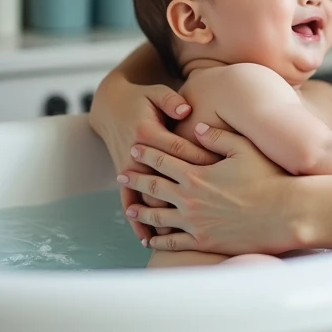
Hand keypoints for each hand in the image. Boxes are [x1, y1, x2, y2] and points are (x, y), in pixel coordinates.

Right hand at [88, 75, 220, 240]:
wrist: (109, 106)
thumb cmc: (141, 98)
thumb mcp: (156, 92)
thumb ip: (171, 100)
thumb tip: (185, 109)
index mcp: (148, 132)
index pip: (179, 150)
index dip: (200, 160)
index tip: (222, 173)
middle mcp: (136, 154)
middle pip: (165, 178)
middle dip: (187, 195)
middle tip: (211, 211)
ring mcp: (128, 167)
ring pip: (145, 196)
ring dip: (160, 216)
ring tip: (178, 237)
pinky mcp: (123, 175)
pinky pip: (129, 201)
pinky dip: (136, 220)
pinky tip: (146, 238)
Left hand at [119, 123, 299, 255]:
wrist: (283, 213)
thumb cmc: (268, 178)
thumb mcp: (244, 148)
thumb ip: (218, 136)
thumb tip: (197, 128)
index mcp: (197, 174)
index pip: (164, 161)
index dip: (147, 154)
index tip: (134, 148)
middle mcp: (190, 199)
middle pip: (154, 187)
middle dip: (136, 179)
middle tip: (121, 173)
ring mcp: (194, 223)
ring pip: (158, 216)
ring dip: (141, 210)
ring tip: (130, 207)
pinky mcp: (203, 242)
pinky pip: (172, 242)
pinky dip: (158, 240)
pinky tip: (150, 239)